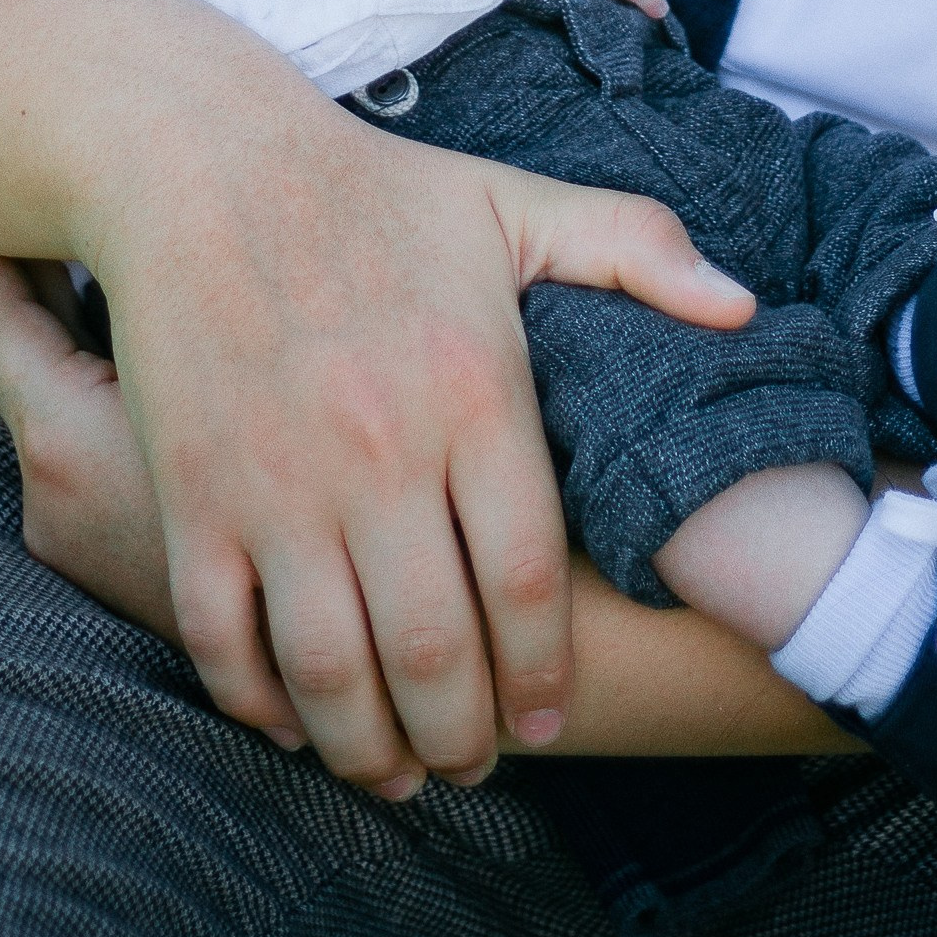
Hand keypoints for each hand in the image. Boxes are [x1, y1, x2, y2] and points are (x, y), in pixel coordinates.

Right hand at [0, 251, 830, 760]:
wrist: (204, 163)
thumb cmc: (373, 190)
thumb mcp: (514, 204)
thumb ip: (636, 250)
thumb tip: (743, 307)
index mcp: (473, 393)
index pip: (527, 581)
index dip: (543, 674)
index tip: (549, 717)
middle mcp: (380, 453)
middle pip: (436, 653)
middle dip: (464, 739)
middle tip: (477, 766)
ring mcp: (277, 484)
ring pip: (333, 669)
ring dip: (369, 749)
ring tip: (399, 773)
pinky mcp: (194, 495)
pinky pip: (224, 636)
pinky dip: (257, 701)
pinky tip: (293, 723)